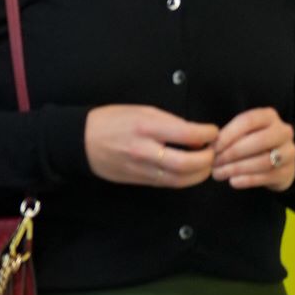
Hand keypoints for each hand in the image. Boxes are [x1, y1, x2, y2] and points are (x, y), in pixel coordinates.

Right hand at [84, 104, 219, 188]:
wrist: (81, 141)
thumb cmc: (110, 120)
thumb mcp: (140, 110)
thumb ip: (169, 122)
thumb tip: (194, 135)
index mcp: (146, 127)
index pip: (186, 134)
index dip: (207, 134)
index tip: (212, 132)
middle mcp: (144, 150)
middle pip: (187, 163)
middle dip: (207, 160)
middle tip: (213, 152)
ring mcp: (141, 168)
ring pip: (180, 179)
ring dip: (199, 174)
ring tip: (204, 164)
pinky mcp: (139, 181)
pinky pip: (168, 184)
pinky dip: (184, 179)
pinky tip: (189, 172)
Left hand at [212, 107, 294, 191]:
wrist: (280, 162)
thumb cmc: (254, 143)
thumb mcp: (244, 133)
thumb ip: (230, 135)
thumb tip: (209, 147)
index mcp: (269, 116)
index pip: (248, 121)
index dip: (229, 134)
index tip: (213, 147)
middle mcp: (283, 131)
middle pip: (258, 141)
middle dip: (232, 153)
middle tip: (214, 163)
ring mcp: (289, 152)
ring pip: (263, 161)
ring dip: (237, 169)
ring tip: (219, 174)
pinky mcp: (288, 172)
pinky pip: (266, 177)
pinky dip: (247, 180)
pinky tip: (233, 182)